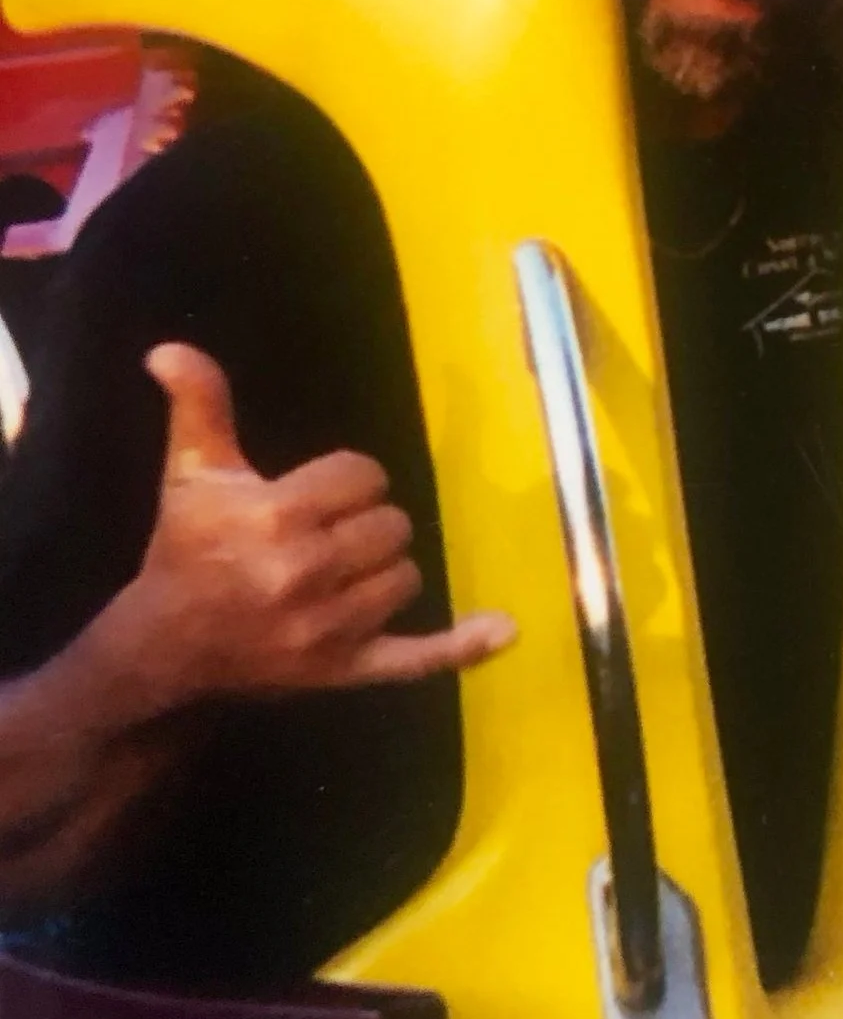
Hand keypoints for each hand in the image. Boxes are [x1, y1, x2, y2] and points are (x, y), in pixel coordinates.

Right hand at [128, 344, 513, 706]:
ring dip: (385, 568)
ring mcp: (328, 628)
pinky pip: (417, 658)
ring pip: (407, 575)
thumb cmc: (187, 551)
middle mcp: (304, 572)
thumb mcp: (191, 475)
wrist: (164, 647)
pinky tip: (503, 630)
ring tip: (341, 571)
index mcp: (274, 518)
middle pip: (392, 525)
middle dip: (365, 523)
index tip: (317, 494)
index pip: (363, 477)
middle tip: (326, 534)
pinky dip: (461, 646)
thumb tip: (171, 349)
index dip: (347, 480)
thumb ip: (198, 406)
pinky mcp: (345, 668)